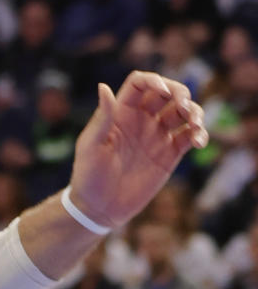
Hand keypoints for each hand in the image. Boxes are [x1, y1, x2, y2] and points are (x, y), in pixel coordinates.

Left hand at [69, 71, 207, 229]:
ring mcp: (157, 136)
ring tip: (196, 124)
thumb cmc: (89, 174)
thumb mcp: (92, 144)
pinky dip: (199, 134)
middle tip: (185, 106)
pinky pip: (189, 137)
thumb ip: (103, 117)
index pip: (140, 84)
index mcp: (121, 111)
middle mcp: (141, 119)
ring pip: (181, 113)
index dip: (154, 80)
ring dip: (194, 112)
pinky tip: (199, 140)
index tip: (164, 90)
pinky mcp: (169, 155)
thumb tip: (103, 86)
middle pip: (166, 93)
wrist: (100, 207)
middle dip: (180, 93)